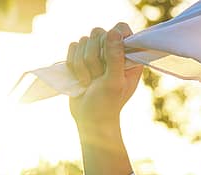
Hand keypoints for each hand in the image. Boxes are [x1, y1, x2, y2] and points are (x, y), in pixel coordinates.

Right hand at [66, 23, 143, 174]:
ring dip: (82, 63)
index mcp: (129, 56)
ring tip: (89, 81)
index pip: (121, 29)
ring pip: (83, 40)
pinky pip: (72, 47)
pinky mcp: (80, 59)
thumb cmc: (107, 104)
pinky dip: (73, 64)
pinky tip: (80, 79)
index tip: (109, 54)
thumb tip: (113, 32)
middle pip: (99, 33)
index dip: (113, 37)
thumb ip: (115, 57)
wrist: (89, 119)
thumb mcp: (114, 82)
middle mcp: (113, 52)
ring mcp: (96, 55)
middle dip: (94, 56)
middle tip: (99, 76)